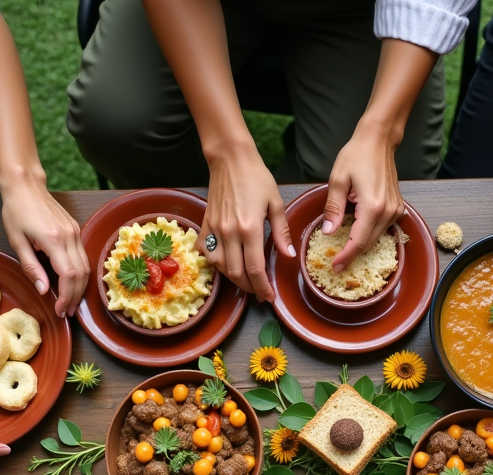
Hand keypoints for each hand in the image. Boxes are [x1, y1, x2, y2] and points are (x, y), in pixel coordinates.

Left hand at [0, 177, 86, 316]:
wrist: (26, 185)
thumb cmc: (16, 210)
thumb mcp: (17, 241)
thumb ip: (31, 267)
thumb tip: (44, 290)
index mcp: (53, 240)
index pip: (68, 275)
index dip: (66, 296)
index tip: (59, 309)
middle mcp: (69, 236)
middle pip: (81, 274)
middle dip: (75, 296)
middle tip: (66, 312)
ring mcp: (75, 232)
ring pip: (86, 266)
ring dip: (80, 287)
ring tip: (70, 302)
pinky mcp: (76, 230)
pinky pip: (83, 256)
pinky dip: (80, 274)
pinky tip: (72, 283)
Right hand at [200, 145, 293, 302]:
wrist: (230, 159)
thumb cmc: (256, 177)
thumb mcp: (276, 203)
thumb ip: (281, 232)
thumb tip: (287, 256)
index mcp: (250, 229)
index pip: (255, 269)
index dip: (262, 288)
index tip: (269, 297)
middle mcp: (229, 233)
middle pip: (237, 273)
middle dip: (250, 287)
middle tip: (260, 292)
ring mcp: (215, 229)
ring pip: (220, 267)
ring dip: (233, 278)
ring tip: (246, 280)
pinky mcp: (205, 224)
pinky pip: (206, 252)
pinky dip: (215, 263)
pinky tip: (226, 263)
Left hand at [323, 123, 404, 269]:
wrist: (378, 140)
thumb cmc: (358, 154)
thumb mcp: (338, 180)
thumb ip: (333, 208)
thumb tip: (328, 231)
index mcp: (372, 207)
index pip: (358, 242)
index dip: (346, 257)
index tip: (335, 266)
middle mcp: (388, 211)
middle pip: (368, 244)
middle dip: (352, 255)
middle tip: (336, 263)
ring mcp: (395, 210)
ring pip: (376, 238)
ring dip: (361, 245)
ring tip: (344, 250)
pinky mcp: (397, 207)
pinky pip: (383, 228)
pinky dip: (369, 234)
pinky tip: (357, 233)